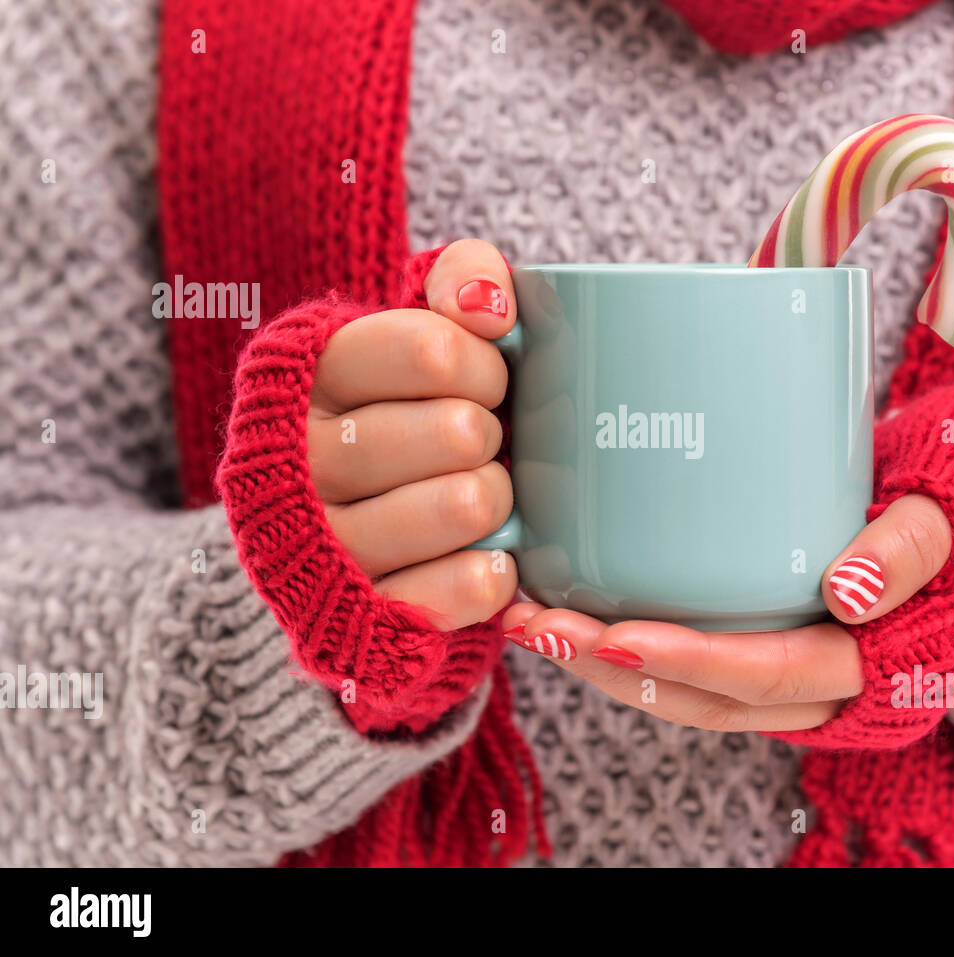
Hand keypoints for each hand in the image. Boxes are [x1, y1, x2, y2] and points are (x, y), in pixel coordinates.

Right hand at [307, 239, 518, 630]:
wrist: (361, 529)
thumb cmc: (412, 413)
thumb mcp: (424, 329)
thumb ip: (461, 280)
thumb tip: (489, 298)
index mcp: (312, 375)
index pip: (432, 350)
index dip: (485, 365)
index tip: (488, 380)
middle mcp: (302, 459)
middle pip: (458, 432)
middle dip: (492, 434)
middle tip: (483, 443)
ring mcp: (326, 543)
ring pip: (464, 506)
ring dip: (499, 499)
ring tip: (486, 497)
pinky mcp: (360, 616)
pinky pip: (455, 590)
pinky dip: (491, 572)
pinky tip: (493, 557)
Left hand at [500, 494, 951, 731]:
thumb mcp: (953, 507)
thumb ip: (907, 549)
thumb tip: (845, 595)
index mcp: (881, 668)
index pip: (772, 677)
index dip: (692, 664)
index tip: (615, 635)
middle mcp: (830, 687)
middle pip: (710, 700)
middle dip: (617, 672)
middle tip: (539, 628)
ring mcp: (796, 668)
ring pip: (692, 693)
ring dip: (609, 666)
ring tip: (535, 624)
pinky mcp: (772, 637)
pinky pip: (697, 663)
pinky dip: (634, 645)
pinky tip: (580, 610)